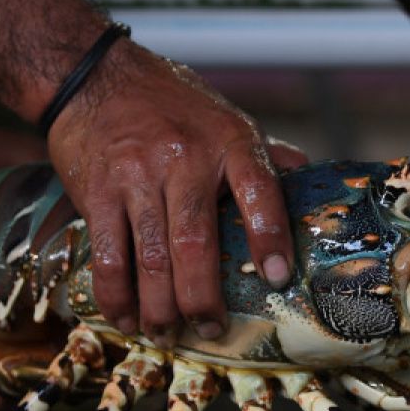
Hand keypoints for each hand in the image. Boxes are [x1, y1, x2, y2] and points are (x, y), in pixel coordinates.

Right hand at [47, 45, 297, 346]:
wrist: (94, 74)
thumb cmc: (172, 105)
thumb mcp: (227, 120)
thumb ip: (267, 159)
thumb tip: (315, 190)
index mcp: (230, 142)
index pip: (259, 191)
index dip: (271, 237)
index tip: (277, 278)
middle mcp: (185, 159)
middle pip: (196, 243)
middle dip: (203, 299)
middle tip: (211, 330)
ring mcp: (138, 176)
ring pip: (150, 258)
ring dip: (159, 309)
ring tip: (168, 335)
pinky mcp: (97, 191)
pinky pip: (107, 255)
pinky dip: (116, 295)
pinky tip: (126, 317)